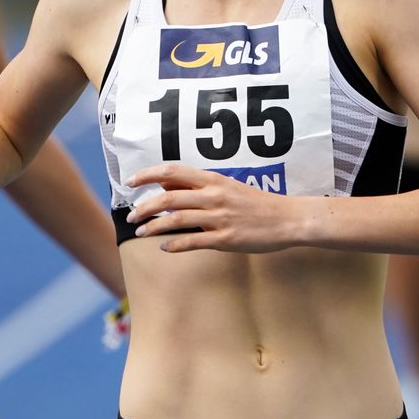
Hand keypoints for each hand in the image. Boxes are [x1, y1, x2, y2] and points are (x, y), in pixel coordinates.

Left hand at [125, 164, 305, 253]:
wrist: (288, 219)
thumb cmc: (255, 204)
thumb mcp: (225, 187)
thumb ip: (195, 186)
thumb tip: (164, 183)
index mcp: (213, 180)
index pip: (172, 171)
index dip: (147, 175)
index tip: (130, 182)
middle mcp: (214, 195)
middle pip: (169, 197)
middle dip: (144, 207)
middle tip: (130, 215)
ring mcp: (220, 217)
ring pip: (177, 219)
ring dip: (154, 226)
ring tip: (141, 232)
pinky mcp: (226, 238)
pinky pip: (194, 241)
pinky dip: (175, 244)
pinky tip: (164, 247)